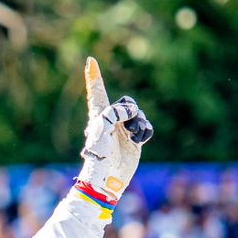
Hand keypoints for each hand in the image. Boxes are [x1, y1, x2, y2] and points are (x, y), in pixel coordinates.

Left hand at [76, 56, 152, 202]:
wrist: (107, 177)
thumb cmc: (99, 153)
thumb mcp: (102, 126)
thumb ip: (115, 111)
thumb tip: (131, 111)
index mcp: (98, 115)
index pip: (97, 92)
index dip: (94, 76)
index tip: (90, 60)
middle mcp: (111, 120)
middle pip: (127, 102)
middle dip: (130, 110)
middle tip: (124, 124)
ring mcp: (124, 129)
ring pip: (139, 115)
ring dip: (138, 124)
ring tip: (130, 136)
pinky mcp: (135, 139)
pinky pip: (146, 127)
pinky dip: (144, 132)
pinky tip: (137, 141)